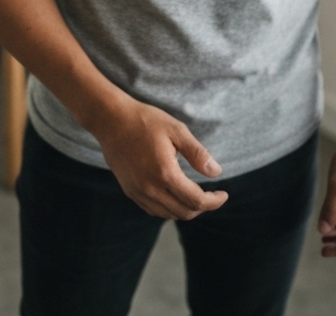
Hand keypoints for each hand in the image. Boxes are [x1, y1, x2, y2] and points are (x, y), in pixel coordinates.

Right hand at [93, 97, 228, 219]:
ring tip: (196, 195)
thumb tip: (216, 173)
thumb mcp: (176, 130)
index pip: (196, 201)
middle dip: (202, 207)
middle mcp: (150, 188)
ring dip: (186, 209)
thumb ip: (197, 153)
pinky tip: (175, 195)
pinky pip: (154, 210)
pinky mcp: (130, 191)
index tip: (224, 194)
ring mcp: (138, 192)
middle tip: (212, 195)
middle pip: (184, 212)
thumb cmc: (145, 121)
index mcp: (165, 173)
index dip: (214, 201)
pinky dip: (169, 209)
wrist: (111, 120)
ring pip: (169, 214)